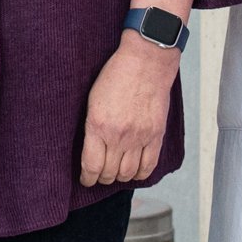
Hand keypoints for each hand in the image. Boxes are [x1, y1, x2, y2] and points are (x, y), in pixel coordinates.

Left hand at [81, 33, 178, 186]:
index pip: (91, 165)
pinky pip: (149, 165)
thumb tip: (90, 148)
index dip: (87, 178)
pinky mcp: (156, 135)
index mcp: (97, 125)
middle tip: (99, 177)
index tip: (85, 180)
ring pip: (128, 173)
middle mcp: (118, 136)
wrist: (146, 62)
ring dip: (120, 177)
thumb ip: (92, 126)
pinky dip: (140, 174)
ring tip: (115, 174)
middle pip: (109, 173)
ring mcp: (139, 137)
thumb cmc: (116, 75)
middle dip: (102, 179)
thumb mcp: (92, 99)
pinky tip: (134, 172)